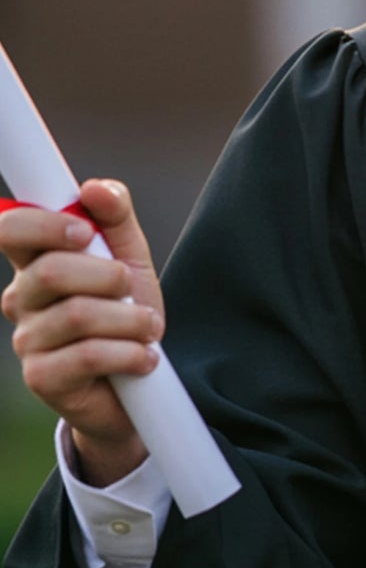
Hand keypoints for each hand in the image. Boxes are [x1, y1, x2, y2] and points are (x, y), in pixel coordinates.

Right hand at [0, 179, 162, 484]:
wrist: (139, 380)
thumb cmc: (127, 311)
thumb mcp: (129, 258)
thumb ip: (115, 218)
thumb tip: (96, 187)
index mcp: (36, 262)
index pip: (11, 229)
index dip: (43, 224)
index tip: (84, 231)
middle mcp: (21, 298)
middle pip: (51, 271)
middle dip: (109, 277)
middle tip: (132, 290)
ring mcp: (28, 340)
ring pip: (77, 314)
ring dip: (130, 319)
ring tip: (148, 329)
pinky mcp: (42, 378)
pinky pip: (89, 355)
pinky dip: (130, 353)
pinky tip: (144, 358)